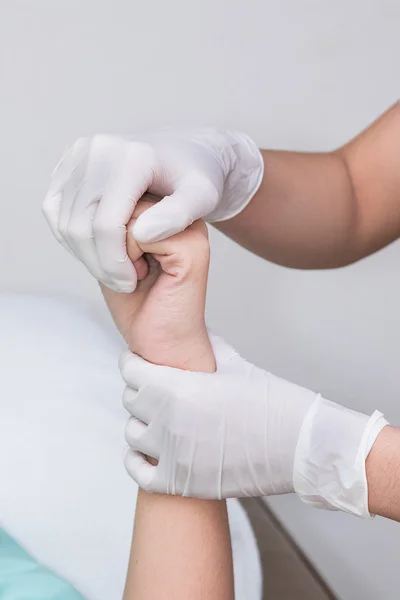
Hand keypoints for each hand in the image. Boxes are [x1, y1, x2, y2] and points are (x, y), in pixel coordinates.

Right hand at [42, 129, 262, 291]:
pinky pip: (55, 210)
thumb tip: (143, 233)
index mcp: (132, 158)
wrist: (185, 153)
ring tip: (114, 267)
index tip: (130, 283)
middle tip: (122, 281)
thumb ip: (179, 216)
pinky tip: (98, 249)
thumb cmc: (197, 179)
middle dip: (98, 263)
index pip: (107, 225)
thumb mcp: (203, 198)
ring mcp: (79, 154)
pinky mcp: (68, 163)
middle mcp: (99, 149)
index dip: (114, 263)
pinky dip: (70, 236)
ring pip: (63, 220)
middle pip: (80, 224)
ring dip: (84, 253)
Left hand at [100, 197, 213, 370]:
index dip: (106, 227)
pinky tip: (142, 277)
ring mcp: (191, 230)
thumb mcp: (112, 253)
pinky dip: (128, 259)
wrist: (159, 345)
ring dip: (118, 249)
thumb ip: (110, 220)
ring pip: (130, 213)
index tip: (119, 261)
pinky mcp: (191, 248)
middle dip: (110, 237)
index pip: (123, 192)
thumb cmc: (136, 305)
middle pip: (125, 198)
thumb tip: (96, 194)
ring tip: (135, 273)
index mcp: (168, 214)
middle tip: (126, 269)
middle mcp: (183, 216)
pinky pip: (141, 233)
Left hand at [121, 335, 386, 516]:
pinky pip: (139, 473)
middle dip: (141, 390)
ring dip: (143, 423)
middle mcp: (169, 422)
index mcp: (179, 389)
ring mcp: (173, 456)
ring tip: (160, 418)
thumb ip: (205, 348)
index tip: (141, 362)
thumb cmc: (274, 403)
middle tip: (157, 388)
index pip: (131, 371)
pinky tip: (152, 451)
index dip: (135, 363)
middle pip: (130, 400)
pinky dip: (139, 461)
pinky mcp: (181, 484)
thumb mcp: (235, 365)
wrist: (302, 447)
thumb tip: (192, 334)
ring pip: (133, 434)